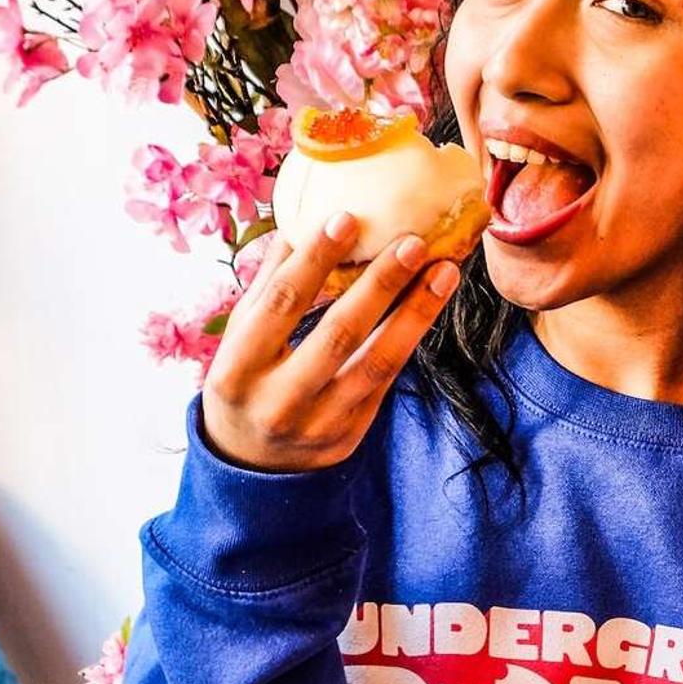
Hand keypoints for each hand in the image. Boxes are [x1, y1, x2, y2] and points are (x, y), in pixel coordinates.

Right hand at [200, 210, 461, 471]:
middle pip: (338, 334)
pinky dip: (411, 337)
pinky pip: (387, 380)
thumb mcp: (240, 336)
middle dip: (381, 285)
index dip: (314, 260)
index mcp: (238, 368)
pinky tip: (432, 302)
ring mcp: (319, 423)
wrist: (251, 465)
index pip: (281, 304)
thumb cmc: (245, 380)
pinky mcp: (350, 435)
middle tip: (414, 242)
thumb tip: (299, 218)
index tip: (348, 218)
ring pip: (376, 363)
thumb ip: (268, 284)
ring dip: (415, 312)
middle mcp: (279, 400)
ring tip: (444, 270)